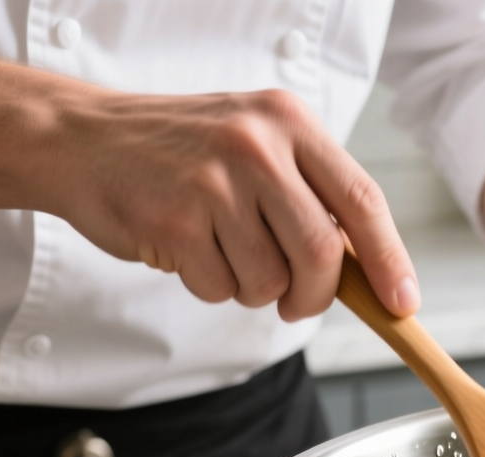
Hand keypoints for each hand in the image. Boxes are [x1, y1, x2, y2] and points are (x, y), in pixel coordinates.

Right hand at [0, 52, 417, 320]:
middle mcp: (257, 146)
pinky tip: (188, 249)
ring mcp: (213, 181)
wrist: (82, 139)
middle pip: (322, 254)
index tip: (402, 305)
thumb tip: (371, 272)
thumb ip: (313, 195)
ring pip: (271, 280)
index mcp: (291, 123)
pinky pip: (220, 289)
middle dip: (315, 296)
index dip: (389, 261)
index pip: (362, 200)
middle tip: (298, 304)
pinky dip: (211, 287)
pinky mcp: (174, 221)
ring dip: (254, 289)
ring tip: (222, 250)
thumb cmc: (183, 152)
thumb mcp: (259, 146)